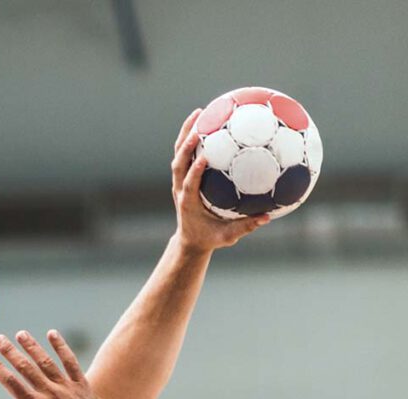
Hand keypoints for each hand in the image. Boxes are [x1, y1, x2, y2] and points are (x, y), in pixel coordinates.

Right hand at [0, 331, 112, 398]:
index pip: (12, 384)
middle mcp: (50, 394)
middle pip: (26, 368)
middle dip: (10, 352)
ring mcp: (66, 387)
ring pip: (46, 362)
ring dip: (32, 346)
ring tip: (20, 334)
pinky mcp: (81, 385)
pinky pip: (70, 362)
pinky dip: (61, 347)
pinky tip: (52, 334)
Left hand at [171, 108, 268, 255]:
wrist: (191, 240)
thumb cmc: (210, 238)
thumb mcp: (227, 237)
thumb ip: (246, 227)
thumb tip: (267, 217)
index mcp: (189, 203)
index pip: (189, 184)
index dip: (194, 171)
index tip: (203, 157)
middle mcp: (181, 190)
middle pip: (178, 164)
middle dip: (185, 146)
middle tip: (198, 127)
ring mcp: (180, 182)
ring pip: (179, 155)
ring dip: (186, 133)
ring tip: (199, 112)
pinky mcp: (183, 178)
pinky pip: (186, 154)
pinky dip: (192, 137)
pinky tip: (206, 119)